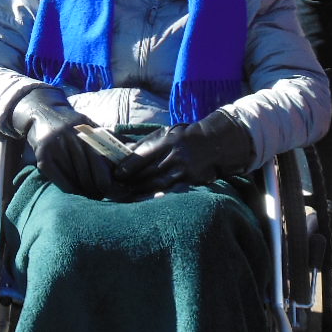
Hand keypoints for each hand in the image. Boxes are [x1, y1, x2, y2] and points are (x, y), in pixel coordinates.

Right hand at [11, 90, 112, 197]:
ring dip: (83, 191)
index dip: (108, 182)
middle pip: (88, 175)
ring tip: (88, 192)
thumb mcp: (90, 125)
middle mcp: (71, 137)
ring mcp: (56, 146)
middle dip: (96, 190)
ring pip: (75, 180)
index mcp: (87, 130)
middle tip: (99, 195)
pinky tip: (75, 189)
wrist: (41, 112)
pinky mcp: (43, 155)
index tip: (112, 189)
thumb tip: (131, 151)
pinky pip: (61, 180)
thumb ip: (109, 137)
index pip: (101, 165)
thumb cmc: (71, 123)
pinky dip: (70, 188)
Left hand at [114, 110, 251, 195]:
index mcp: (166, 142)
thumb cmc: (185, 137)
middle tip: (118, 187)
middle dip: (131, 181)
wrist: (214, 143)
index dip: (127, 167)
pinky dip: (157, 194)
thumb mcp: (166, 133)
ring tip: (129, 194)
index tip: (117, 174)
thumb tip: (124, 151)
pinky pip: (170, 190)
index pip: (141, 156)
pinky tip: (147, 197)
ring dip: (141, 191)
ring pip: (157, 184)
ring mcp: (183, 170)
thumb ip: (147, 144)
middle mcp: (174, 156)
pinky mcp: (190, 180)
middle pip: (147, 172)